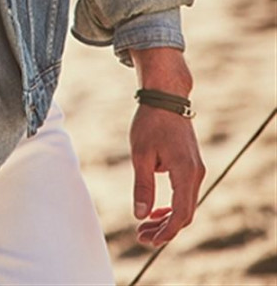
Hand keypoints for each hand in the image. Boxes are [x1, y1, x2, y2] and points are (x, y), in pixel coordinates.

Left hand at [129, 48, 205, 246]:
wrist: (166, 96)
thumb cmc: (150, 122)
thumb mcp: (141, 154)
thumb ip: (143, 185)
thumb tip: (141, 214)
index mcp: (185, 172)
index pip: (180, 214)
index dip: (164, 232)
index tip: (146, 239)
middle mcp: (196, 173)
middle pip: (185, 214)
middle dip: (164, 229)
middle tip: (142, 236)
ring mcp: (196, 169)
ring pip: (186, 204)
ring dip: (167, 218)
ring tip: (145, 226)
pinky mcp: (191, 165)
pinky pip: (185, 193)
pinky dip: (172, 205)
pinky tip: (155, 210)